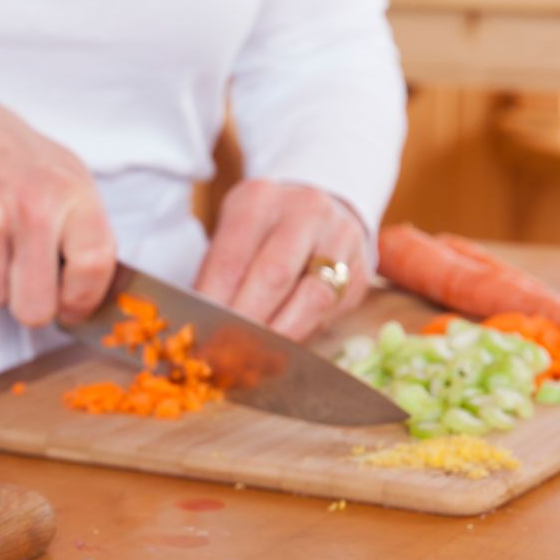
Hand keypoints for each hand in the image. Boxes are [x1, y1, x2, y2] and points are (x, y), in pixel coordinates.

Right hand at [0, 82, 116, 326]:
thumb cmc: (12, 159)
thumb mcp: (68, 179)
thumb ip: (87, 235)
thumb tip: (91, 295)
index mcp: (70, 193)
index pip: (93, 268)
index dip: (82, 299)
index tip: (70, 302)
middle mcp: (30, 205)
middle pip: (35, 308)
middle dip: (29, 303)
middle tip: (24, 278)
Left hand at [194, 180, 370, 340]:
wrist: (317, 207)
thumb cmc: (262, 228)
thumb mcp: (233, 232)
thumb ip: (218, 273)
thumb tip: (201, 327)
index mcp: (260, 201)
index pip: (231, 260)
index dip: (213, 306)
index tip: (200, 336)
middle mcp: (306, 212)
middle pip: (274, 276)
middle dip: (246, 324)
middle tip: (225, 355)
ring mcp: (340, 240)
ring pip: (312, 298)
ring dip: (279, 335)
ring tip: (254, 359)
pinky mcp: (359, 273)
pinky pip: (331, 312)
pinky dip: (303, 334)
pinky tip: (282, 349)